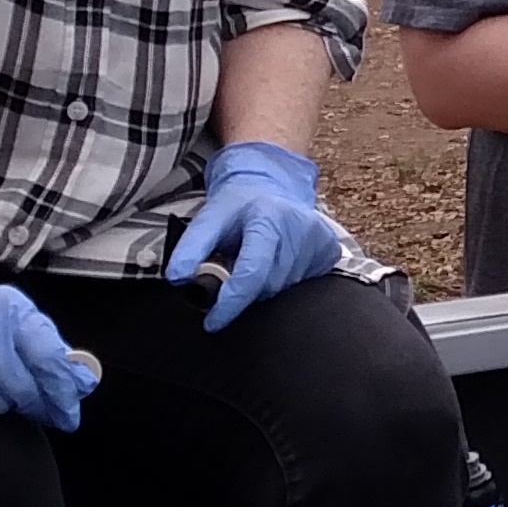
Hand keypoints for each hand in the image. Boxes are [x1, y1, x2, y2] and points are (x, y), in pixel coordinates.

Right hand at [0, 263, 92, 429]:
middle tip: (38, 407)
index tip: (68, 411)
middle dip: (33, 402)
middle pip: (18, 387)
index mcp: (7, 309)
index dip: (61, 390)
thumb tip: (81, 383)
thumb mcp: (21, 316)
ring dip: (1, 401)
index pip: (46, 358)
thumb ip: (51, 348)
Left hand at [164, 141, 339, 329]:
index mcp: (269, 217)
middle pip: (267, 286)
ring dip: (262, 286)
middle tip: (231, 270)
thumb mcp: (209, 217)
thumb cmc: (239, 204)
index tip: (212, 322)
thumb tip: (178, 279)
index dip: (230, 303)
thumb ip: (191, 247)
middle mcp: (300, 228)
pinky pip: (301, 285)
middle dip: (243, 290)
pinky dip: (281, 281)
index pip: (251, 273)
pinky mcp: (329, 251)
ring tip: (254, 261)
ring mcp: (319, 241)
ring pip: (284, 289)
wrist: (271, 184)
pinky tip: (276, 261)